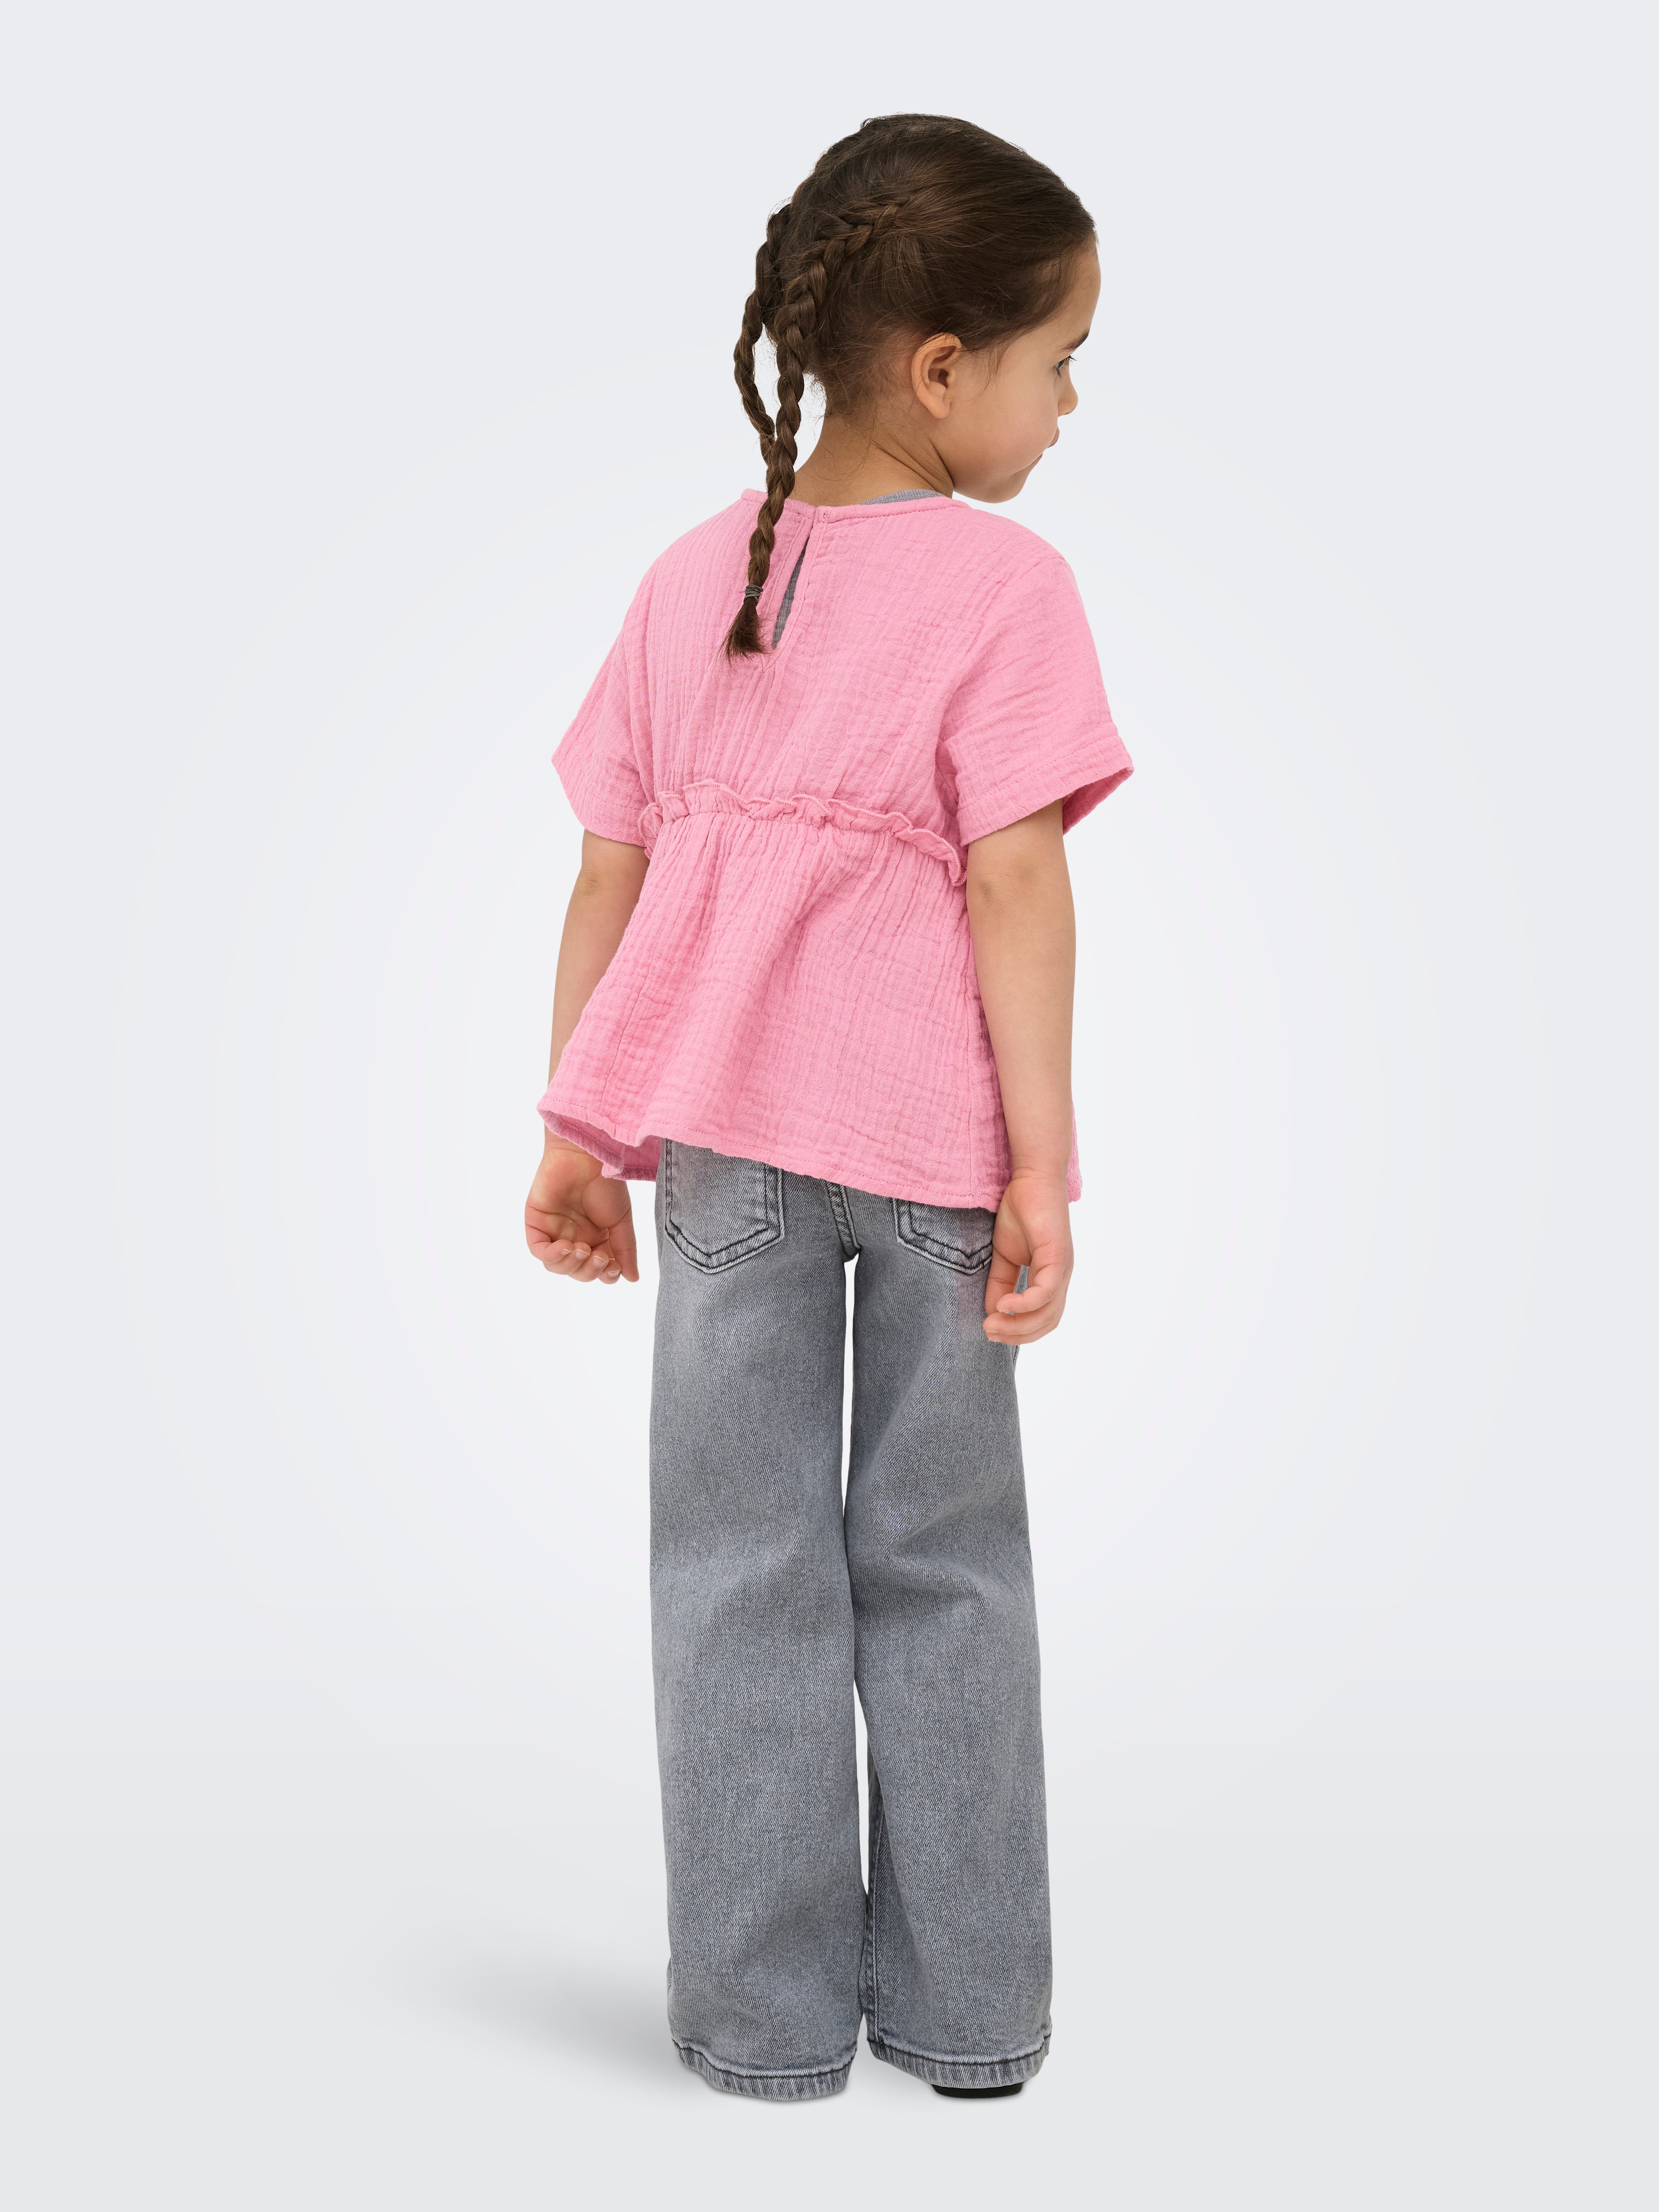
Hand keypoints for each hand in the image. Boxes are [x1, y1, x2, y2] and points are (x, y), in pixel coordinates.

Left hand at [525, 1139, 638, 1283]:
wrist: (587, 1158)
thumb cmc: (606, 1185)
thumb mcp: (621, 1221)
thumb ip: (625, 1250)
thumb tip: (633, 1279)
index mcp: (595, 1238)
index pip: (597, 1270)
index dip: (605, 1275)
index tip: (614, 1268)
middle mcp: (574, 1237)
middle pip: (577, 1271)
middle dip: (589, 1270)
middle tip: (600, 1256)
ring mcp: (554, 1231)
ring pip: (556, 1266)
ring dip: (571, 1265)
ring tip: (583, 1249)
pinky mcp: (536, 1224)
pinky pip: (539, 1250)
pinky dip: (552, 1255)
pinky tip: (566, 1246)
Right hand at [983, 1168, 1072, 1343]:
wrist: (1032, 1178)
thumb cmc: (1021, 1211)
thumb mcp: (1005, 1254)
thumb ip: (1000, 1282)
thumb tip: (990, 1310)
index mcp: (1051, 1278)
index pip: (1042, 1318)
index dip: (1019, 1331)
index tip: (991, 1331)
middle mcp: (1061, 1277)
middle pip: (1047, 1322)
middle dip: (1018, 1335)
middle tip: (990, 1332)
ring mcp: (1062, 1267)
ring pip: (1047, 1312)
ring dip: (1019, 1325)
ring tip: (992, 1324)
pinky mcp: (1058, 1256)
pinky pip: (1045, 1291)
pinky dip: (1025, 1304)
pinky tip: (1003, 1305)